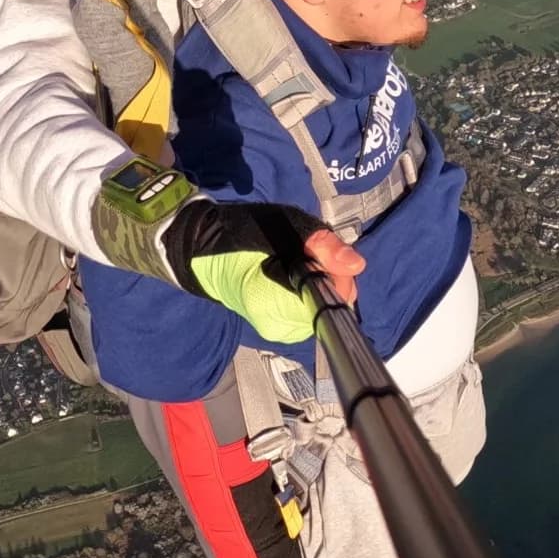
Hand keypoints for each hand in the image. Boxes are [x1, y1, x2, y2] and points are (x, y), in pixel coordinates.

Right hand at [163, 201, 364, 342]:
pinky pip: (310, 307)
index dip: (339, 275)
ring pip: (323, 305)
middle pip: (331, 305)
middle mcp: (281, 329)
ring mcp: (280, 331)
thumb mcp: (284, 226)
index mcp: (278, 309)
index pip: (336, 302)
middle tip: (305, 252)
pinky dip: (309, 288)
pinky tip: (292, 273)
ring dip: (320, 281)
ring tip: (295, 260)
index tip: (323, 254)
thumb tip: (357, 265)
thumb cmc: (240, 233)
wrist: (201, 249)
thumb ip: (321, 245)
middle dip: (330, 276)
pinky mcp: (280, 326)